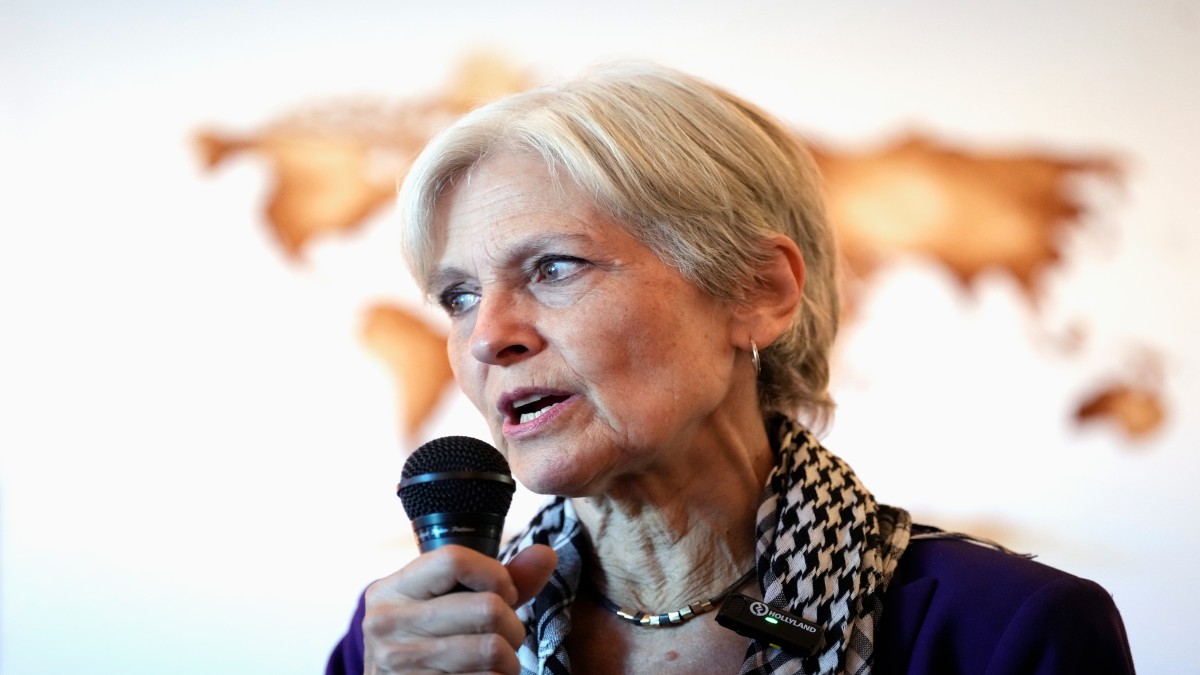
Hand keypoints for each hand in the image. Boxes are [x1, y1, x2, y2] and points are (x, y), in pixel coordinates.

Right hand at [361, 544, 557, 673]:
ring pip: (494, 650)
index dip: (495, 575)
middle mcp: (388, 625)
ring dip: (509, 659)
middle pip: (487, 609)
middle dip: (512, 625)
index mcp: (391, 590)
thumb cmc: (426, 639)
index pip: (454, 560)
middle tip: (503, 635)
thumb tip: (546, 554)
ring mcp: (401, 664)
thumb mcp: (445, 602)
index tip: (502, 593)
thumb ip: (496, 579)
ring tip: (496, 660)